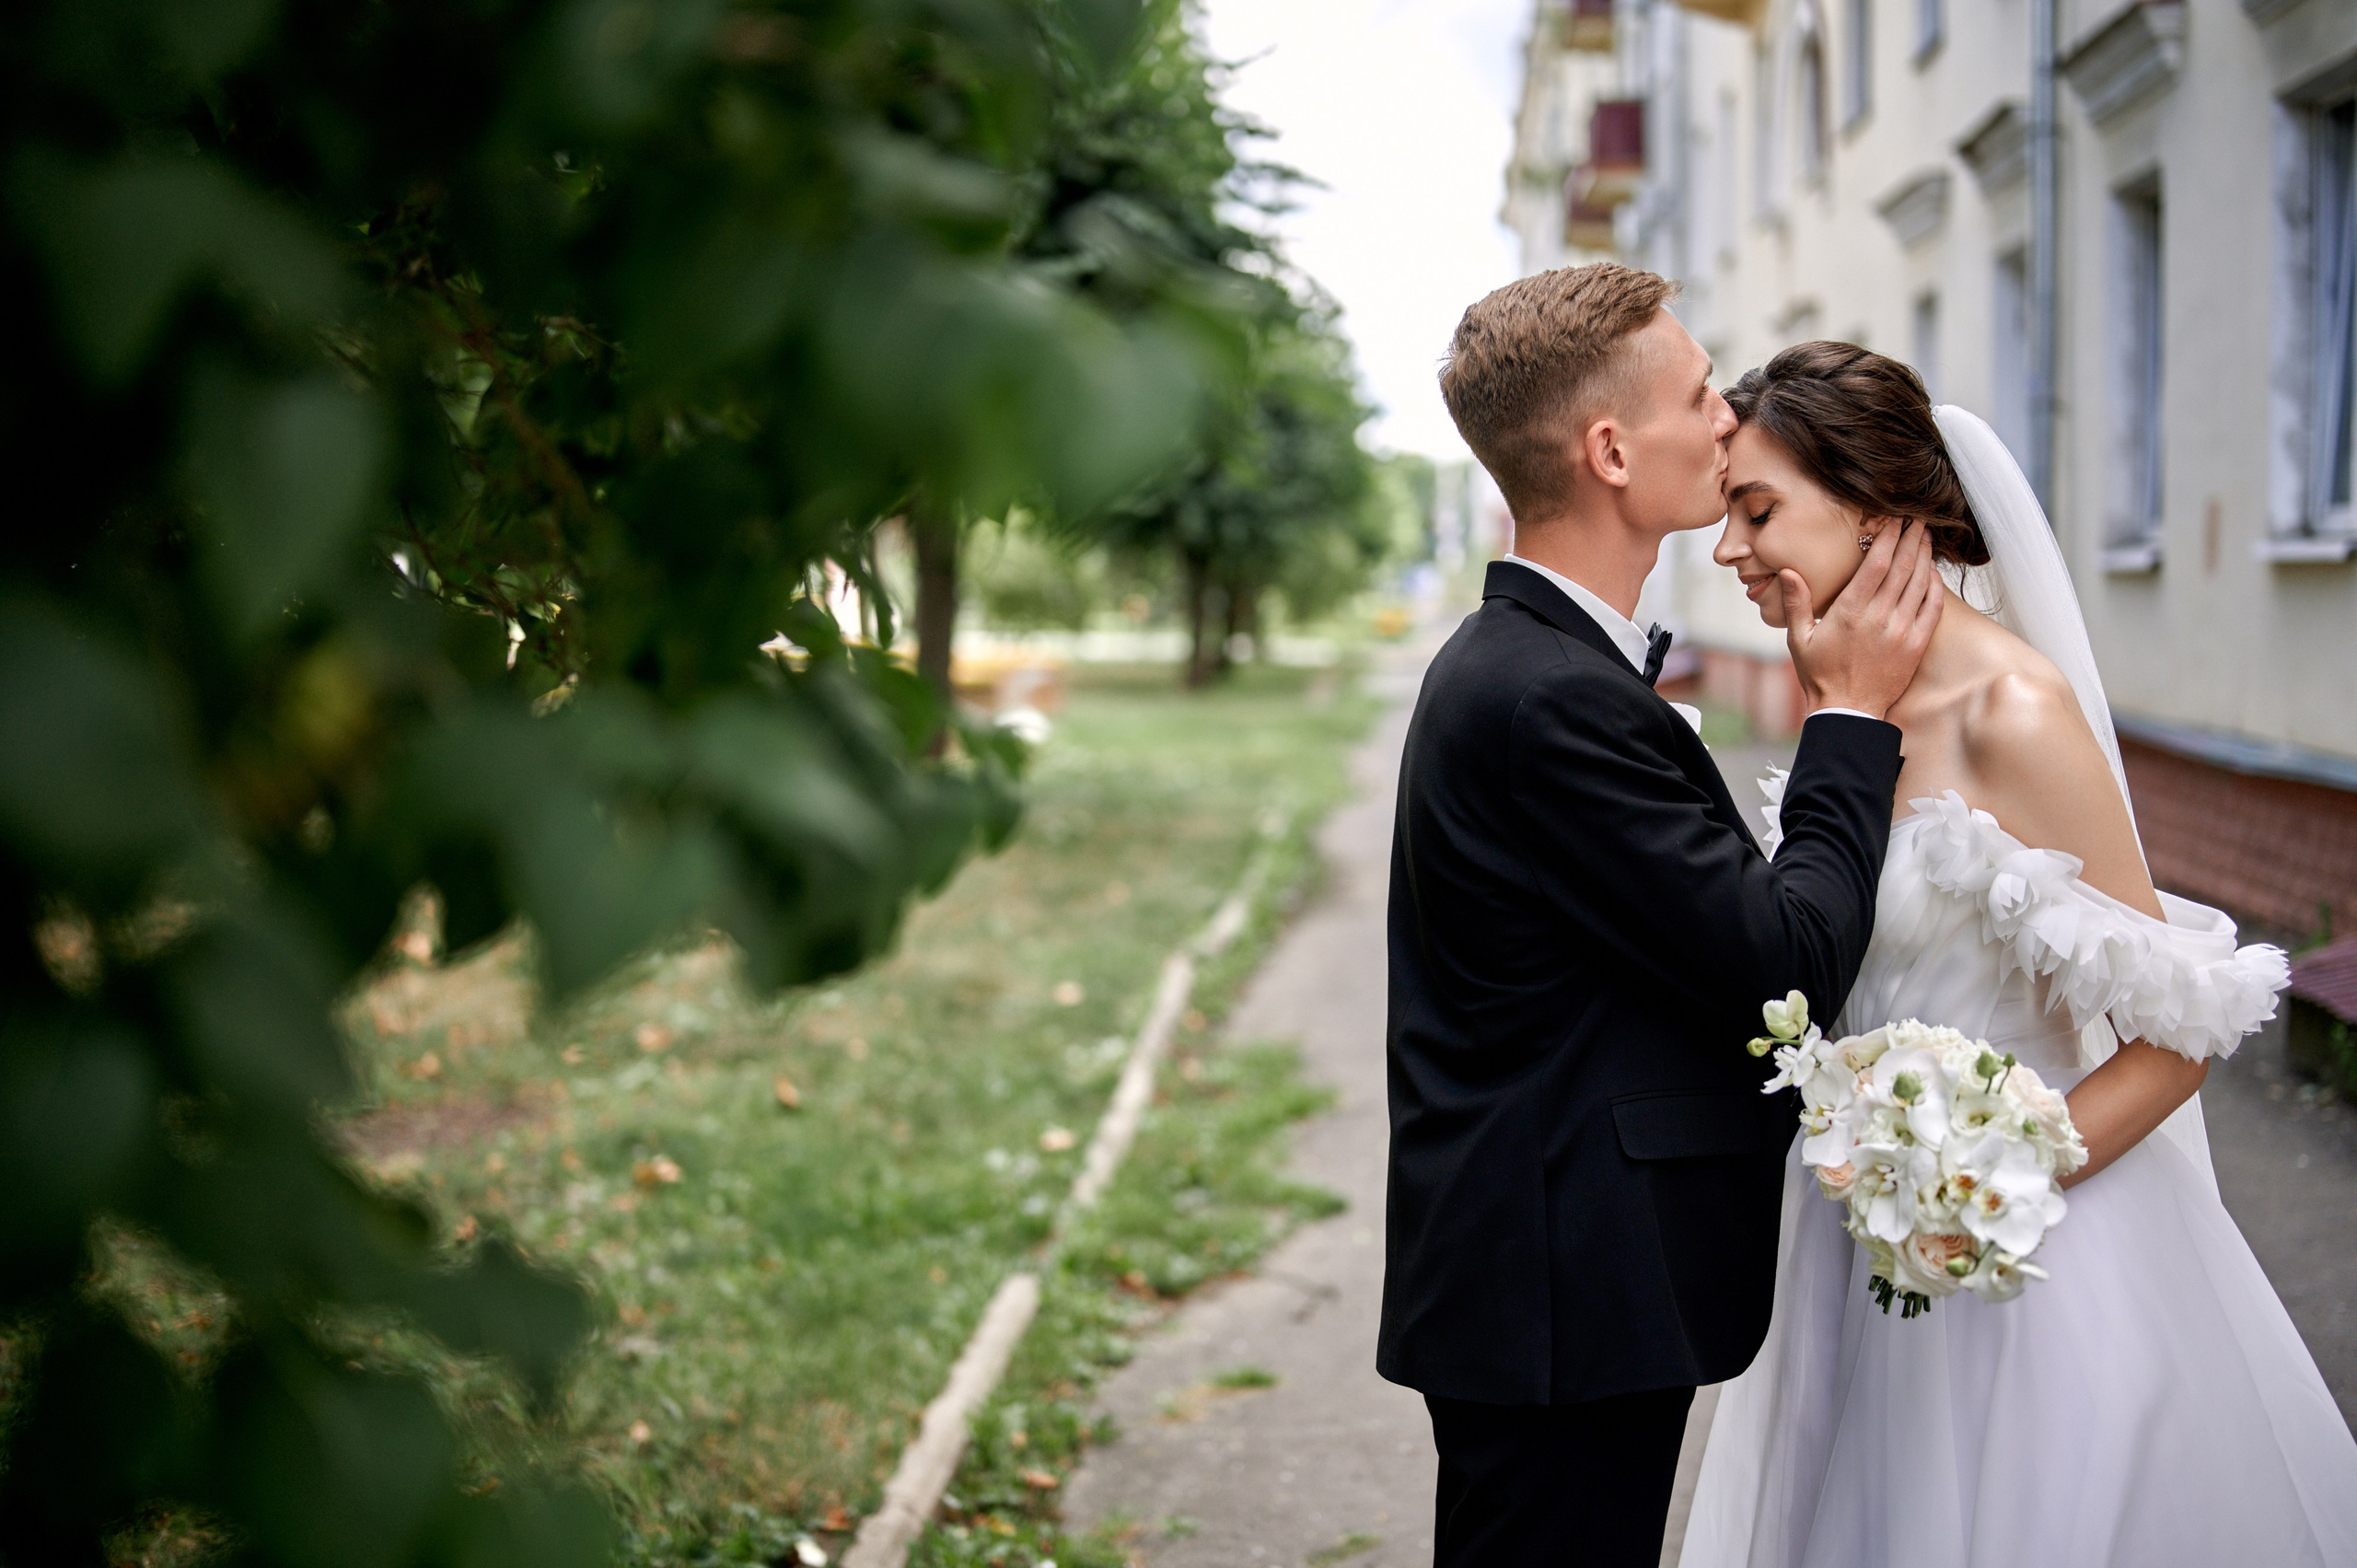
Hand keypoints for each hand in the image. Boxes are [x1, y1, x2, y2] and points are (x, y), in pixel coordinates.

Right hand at [1781, 521, 1943, 719]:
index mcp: (1849, 612)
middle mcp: (1879, 618)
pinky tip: (1934, 573)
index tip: (1894, 520)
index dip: (1888, 537)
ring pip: (1919, 584)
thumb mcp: (1799, 640)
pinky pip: (1932, 609)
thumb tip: (1788, 571)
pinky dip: (1935, 587)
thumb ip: (1797, 603)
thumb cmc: (1821, 676)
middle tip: (1917, 519)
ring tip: (1926, 538)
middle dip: (1910, 538)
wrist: (1848, 712)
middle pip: (1902, 567)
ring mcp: (1901, 632)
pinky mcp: (1916, 645)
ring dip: (1924, 557)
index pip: (1876, 564)